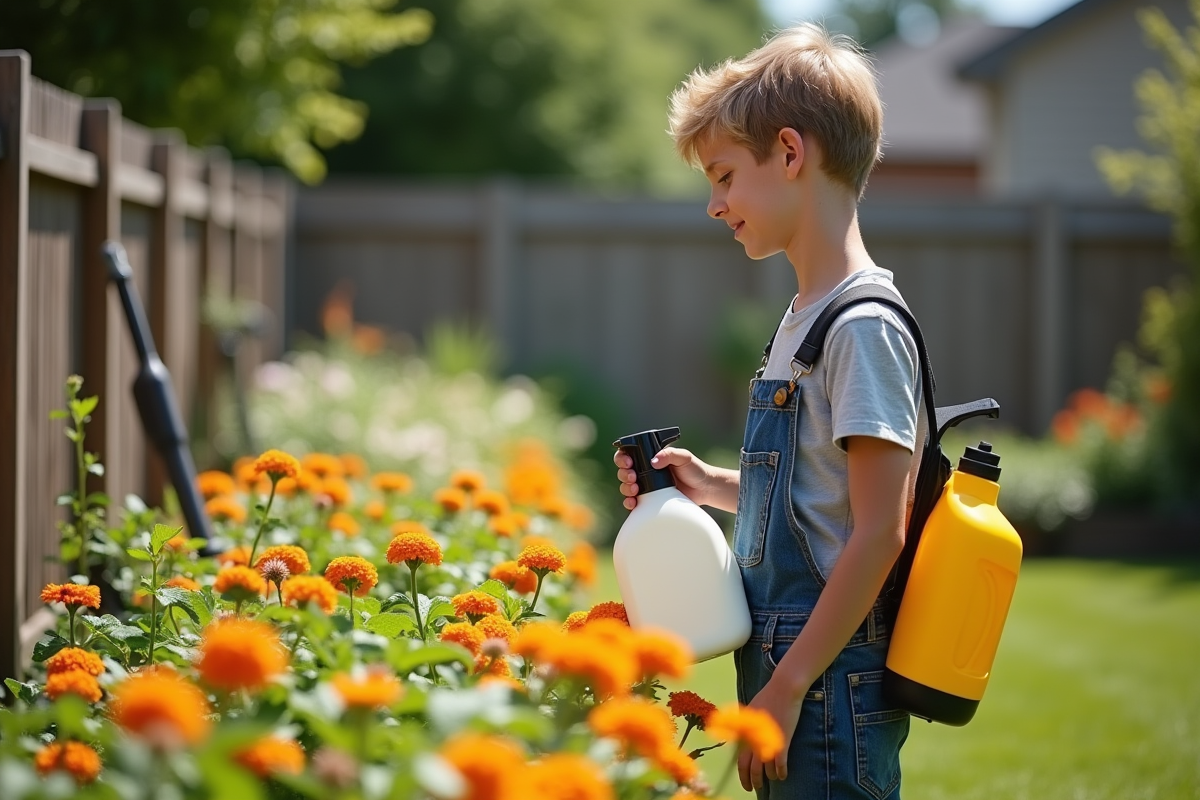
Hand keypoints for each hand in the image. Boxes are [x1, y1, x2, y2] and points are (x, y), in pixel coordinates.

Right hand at [613, 447, 713, 510]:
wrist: (705, 489)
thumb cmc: (695, 470)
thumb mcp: (684, 457)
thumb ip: (669, 454)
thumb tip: (654, 461)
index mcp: (650, 458)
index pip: (629, 455)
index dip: (622, 458)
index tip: (628, 462)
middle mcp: (645, 472)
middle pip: (624, 471)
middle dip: (623, 474)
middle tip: (632, 477)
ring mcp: (647, 487)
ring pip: (626, 487)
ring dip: (625, 488)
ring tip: (634, 490)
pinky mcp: (650, 501)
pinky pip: (634, 502)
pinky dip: (629, 503)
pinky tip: (632, 503)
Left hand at [738, 674, 802, 791]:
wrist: (783, 689)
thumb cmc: (767, 697)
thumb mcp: (749, 712)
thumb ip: (744, 726)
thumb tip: (738, 736)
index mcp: (745, 733)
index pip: (740, 761)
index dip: (742, 774)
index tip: (745, 783)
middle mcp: (754, 740)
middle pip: (751, 769)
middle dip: (753, 782)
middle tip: (755, 788)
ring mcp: (768, 741)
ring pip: (765, 769)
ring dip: (769, 777)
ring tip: (772, 779)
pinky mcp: (782, 741)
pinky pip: (780, 764)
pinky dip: (781, 772)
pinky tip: (783, 776)